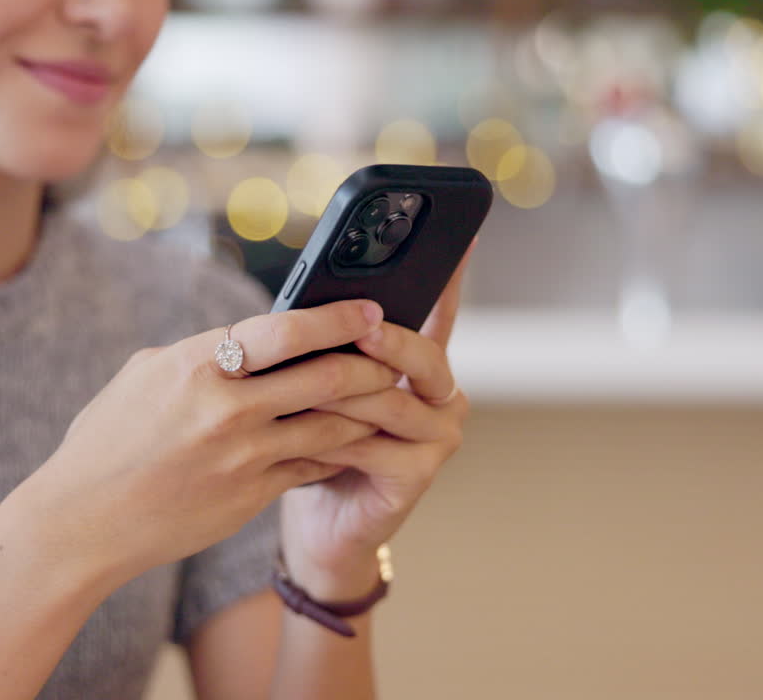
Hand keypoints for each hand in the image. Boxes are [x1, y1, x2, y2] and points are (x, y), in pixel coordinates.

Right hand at [24, 299, 398, 585]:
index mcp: (198, 365)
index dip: (337, 317)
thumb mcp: (145, 376)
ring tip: (388, 397)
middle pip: (327, 376)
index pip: (286, 328)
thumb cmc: (106, 441)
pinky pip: (313, 465)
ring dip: (368, 409)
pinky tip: (354, 441)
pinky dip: (338, 450)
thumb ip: (201, 353)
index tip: (370, 308)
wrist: (81, 522)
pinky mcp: (252, 495)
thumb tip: (247, 338)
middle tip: (396, 354)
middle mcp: (227, 407)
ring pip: (333, 424)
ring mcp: (244, 455)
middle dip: (373, 362)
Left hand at [280, 241, 476, 592]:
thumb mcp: (322, 389)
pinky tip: (303, 428)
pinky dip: (337, 432)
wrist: (320, 527)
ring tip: (301, 381)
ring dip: (343, 389)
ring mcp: (438, 435)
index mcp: (422, 369)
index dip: (452, 276)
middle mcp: (442, 397)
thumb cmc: (316, 449)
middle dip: (385, 338)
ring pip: (391, 397)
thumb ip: (332, 350)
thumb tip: (308, 301)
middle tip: (357, 326)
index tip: (461, 236)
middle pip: (422, 353)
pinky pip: (376, 440)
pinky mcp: (420, 471)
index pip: (440, 312)